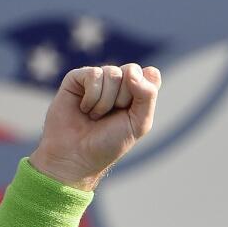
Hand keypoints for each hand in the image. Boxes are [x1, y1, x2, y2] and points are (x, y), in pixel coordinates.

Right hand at [29, 63, 160, 190]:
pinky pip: (93, 74)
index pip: (151, 75)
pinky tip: (84, 109)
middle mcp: (119, 82)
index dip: (145, 90)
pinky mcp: (77, 78)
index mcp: (137, 92)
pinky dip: (92, 97)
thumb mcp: (139, 124)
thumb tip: (132, 71)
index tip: (133, 110)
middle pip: (132, 71)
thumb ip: (147, 96)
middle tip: (111, 117)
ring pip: (112, 73)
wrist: (76, 155)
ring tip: (96, 116)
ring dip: (106, 101)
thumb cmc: (109, 142)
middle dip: (124, 98)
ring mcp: (98, 79)